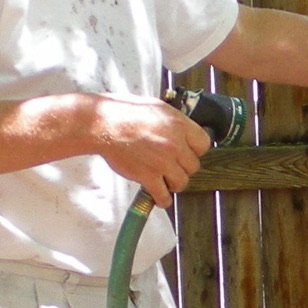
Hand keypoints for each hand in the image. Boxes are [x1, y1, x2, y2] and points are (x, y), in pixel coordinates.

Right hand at [88, 96, 211, 207]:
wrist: (104, 125)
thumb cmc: (126, 112)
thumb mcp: (158, 107)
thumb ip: (175, 122)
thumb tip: (184, 131)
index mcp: (180, 125)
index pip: (204, 144)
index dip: (195, 150)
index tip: (188, 152)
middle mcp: (175, 145)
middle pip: (194, 166)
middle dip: (183, 167)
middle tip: (173, 166)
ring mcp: (163, 162)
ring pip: (182, 182)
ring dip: (174, 183)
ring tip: (165, 180)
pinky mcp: (148, 177)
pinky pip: (164, 196)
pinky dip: (163, 199)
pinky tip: (160, 196)